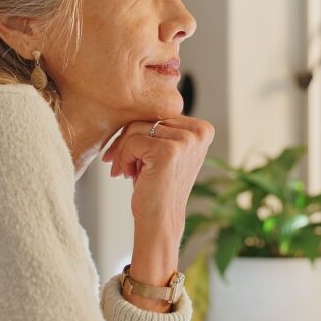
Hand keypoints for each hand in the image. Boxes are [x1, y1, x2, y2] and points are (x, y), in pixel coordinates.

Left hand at [101, 117, 214, 240]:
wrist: (159, 220)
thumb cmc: (156, 186)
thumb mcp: (163, 150)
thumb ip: (158, 127)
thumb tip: (129, 100)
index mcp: (202, 128)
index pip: (158, 113)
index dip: (137, 132)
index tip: (127, 154)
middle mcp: (199, 131)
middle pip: (147, 118)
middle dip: (126, 141)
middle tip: (118, 164)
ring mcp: (186, 140)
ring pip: (136, 128)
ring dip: (123, 151)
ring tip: (125, 171)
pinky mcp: (169, 151)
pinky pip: (132, 142)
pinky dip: (123, 158)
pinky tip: (128, 175)